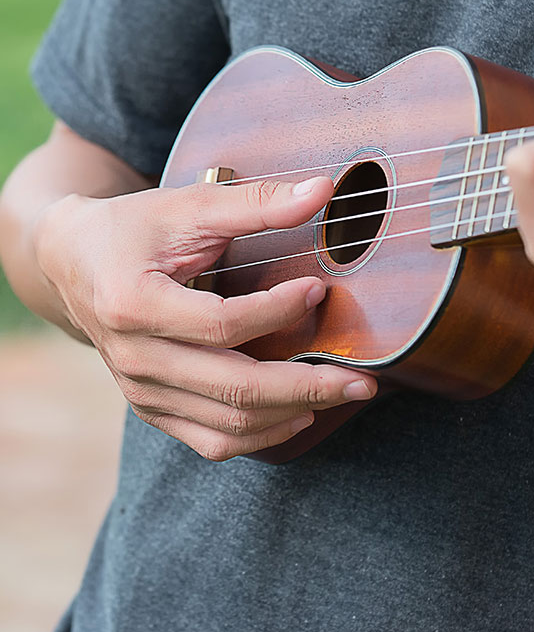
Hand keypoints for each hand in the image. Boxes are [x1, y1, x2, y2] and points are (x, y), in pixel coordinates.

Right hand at [33, 176, 375, 460]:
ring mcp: (142, 391)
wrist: (72, 263)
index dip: (278, 311)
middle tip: (362, 381)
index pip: (222, 324)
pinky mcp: (152, 407)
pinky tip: (298, 414)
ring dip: (292, 413)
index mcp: (134, 305)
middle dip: (308, 386)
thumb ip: (255, 203)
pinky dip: (259, 436)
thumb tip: (323, 190)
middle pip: (234, 389)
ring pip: (228, 425)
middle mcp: (135, 360)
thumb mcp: (188, 206)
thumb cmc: (131, 229)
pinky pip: (211, 440)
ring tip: (341, 395)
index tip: (319, 291)